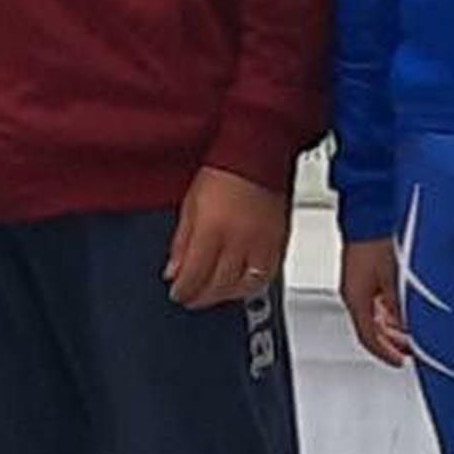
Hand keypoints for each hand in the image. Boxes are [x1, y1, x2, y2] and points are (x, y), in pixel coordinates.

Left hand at [166, 166, 287, 311]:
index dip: (184, 289)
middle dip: (202, 296)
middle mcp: (239, 241)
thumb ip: (182, 241)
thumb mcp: (191, 204)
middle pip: (219, 284)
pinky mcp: (279, 243)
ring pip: (244, 286)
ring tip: (215, 293)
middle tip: (192, 298)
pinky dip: (252, 286)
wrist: (257, 154)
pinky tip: (241, 285)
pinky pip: (267, 276)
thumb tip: (174, 270)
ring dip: (226, 295)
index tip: (178, 293)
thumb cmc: (223, 172)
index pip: (195, 274)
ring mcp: (262, 244)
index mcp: (213, 230)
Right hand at [339, 237, 414, 366]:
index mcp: (356, 299)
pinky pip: (377, 301)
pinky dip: (390, 311)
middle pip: (371, 329)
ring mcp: (358, 282)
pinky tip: (403, 310)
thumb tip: (410, 329)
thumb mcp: (395, 279)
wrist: (372, 210)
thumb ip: (402, 308)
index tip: (400, 361)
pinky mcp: (365, 271)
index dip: (386, 354)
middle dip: (392, 342)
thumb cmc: (378, 238)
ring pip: (375, 315)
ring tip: (410, 332)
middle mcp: (354, 293)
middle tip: (410, 349)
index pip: (369, 338)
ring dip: (392, 327)